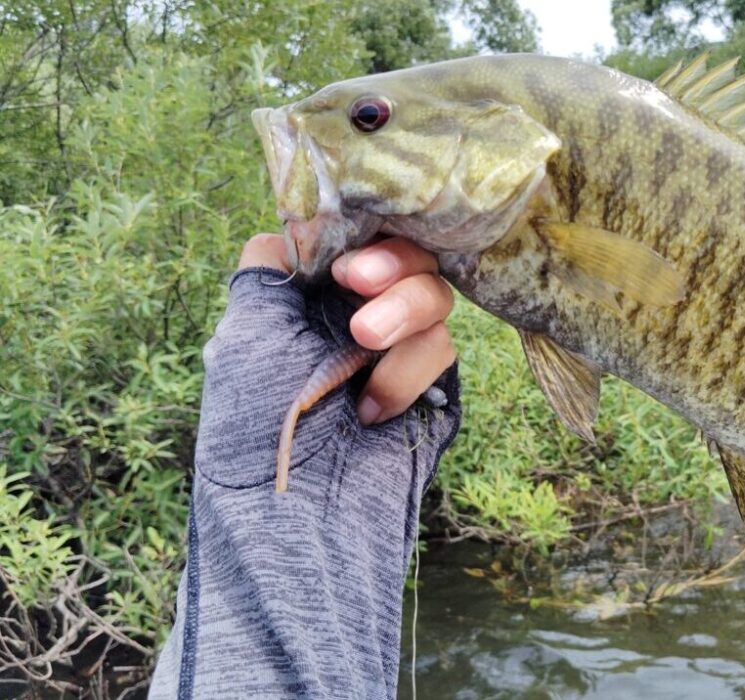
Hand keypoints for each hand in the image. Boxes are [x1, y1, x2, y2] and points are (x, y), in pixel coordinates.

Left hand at [241, 234, 456, 423]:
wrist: (297, 510)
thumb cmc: (256, 423)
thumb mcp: (244, 335)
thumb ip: (268, 271)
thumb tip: (292, 229)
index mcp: (311, 298)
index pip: (356, 239)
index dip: (360, 236)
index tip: (341, 258)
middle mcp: (357, 315)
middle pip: (407, 255)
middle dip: (390, 264)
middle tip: (357, 283)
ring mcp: (397, 350)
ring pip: (433, 295)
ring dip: (402, 313)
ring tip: (363, 347)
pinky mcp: (431, 385)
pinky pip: (440, 348)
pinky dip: (407, 372)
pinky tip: (371, 410)